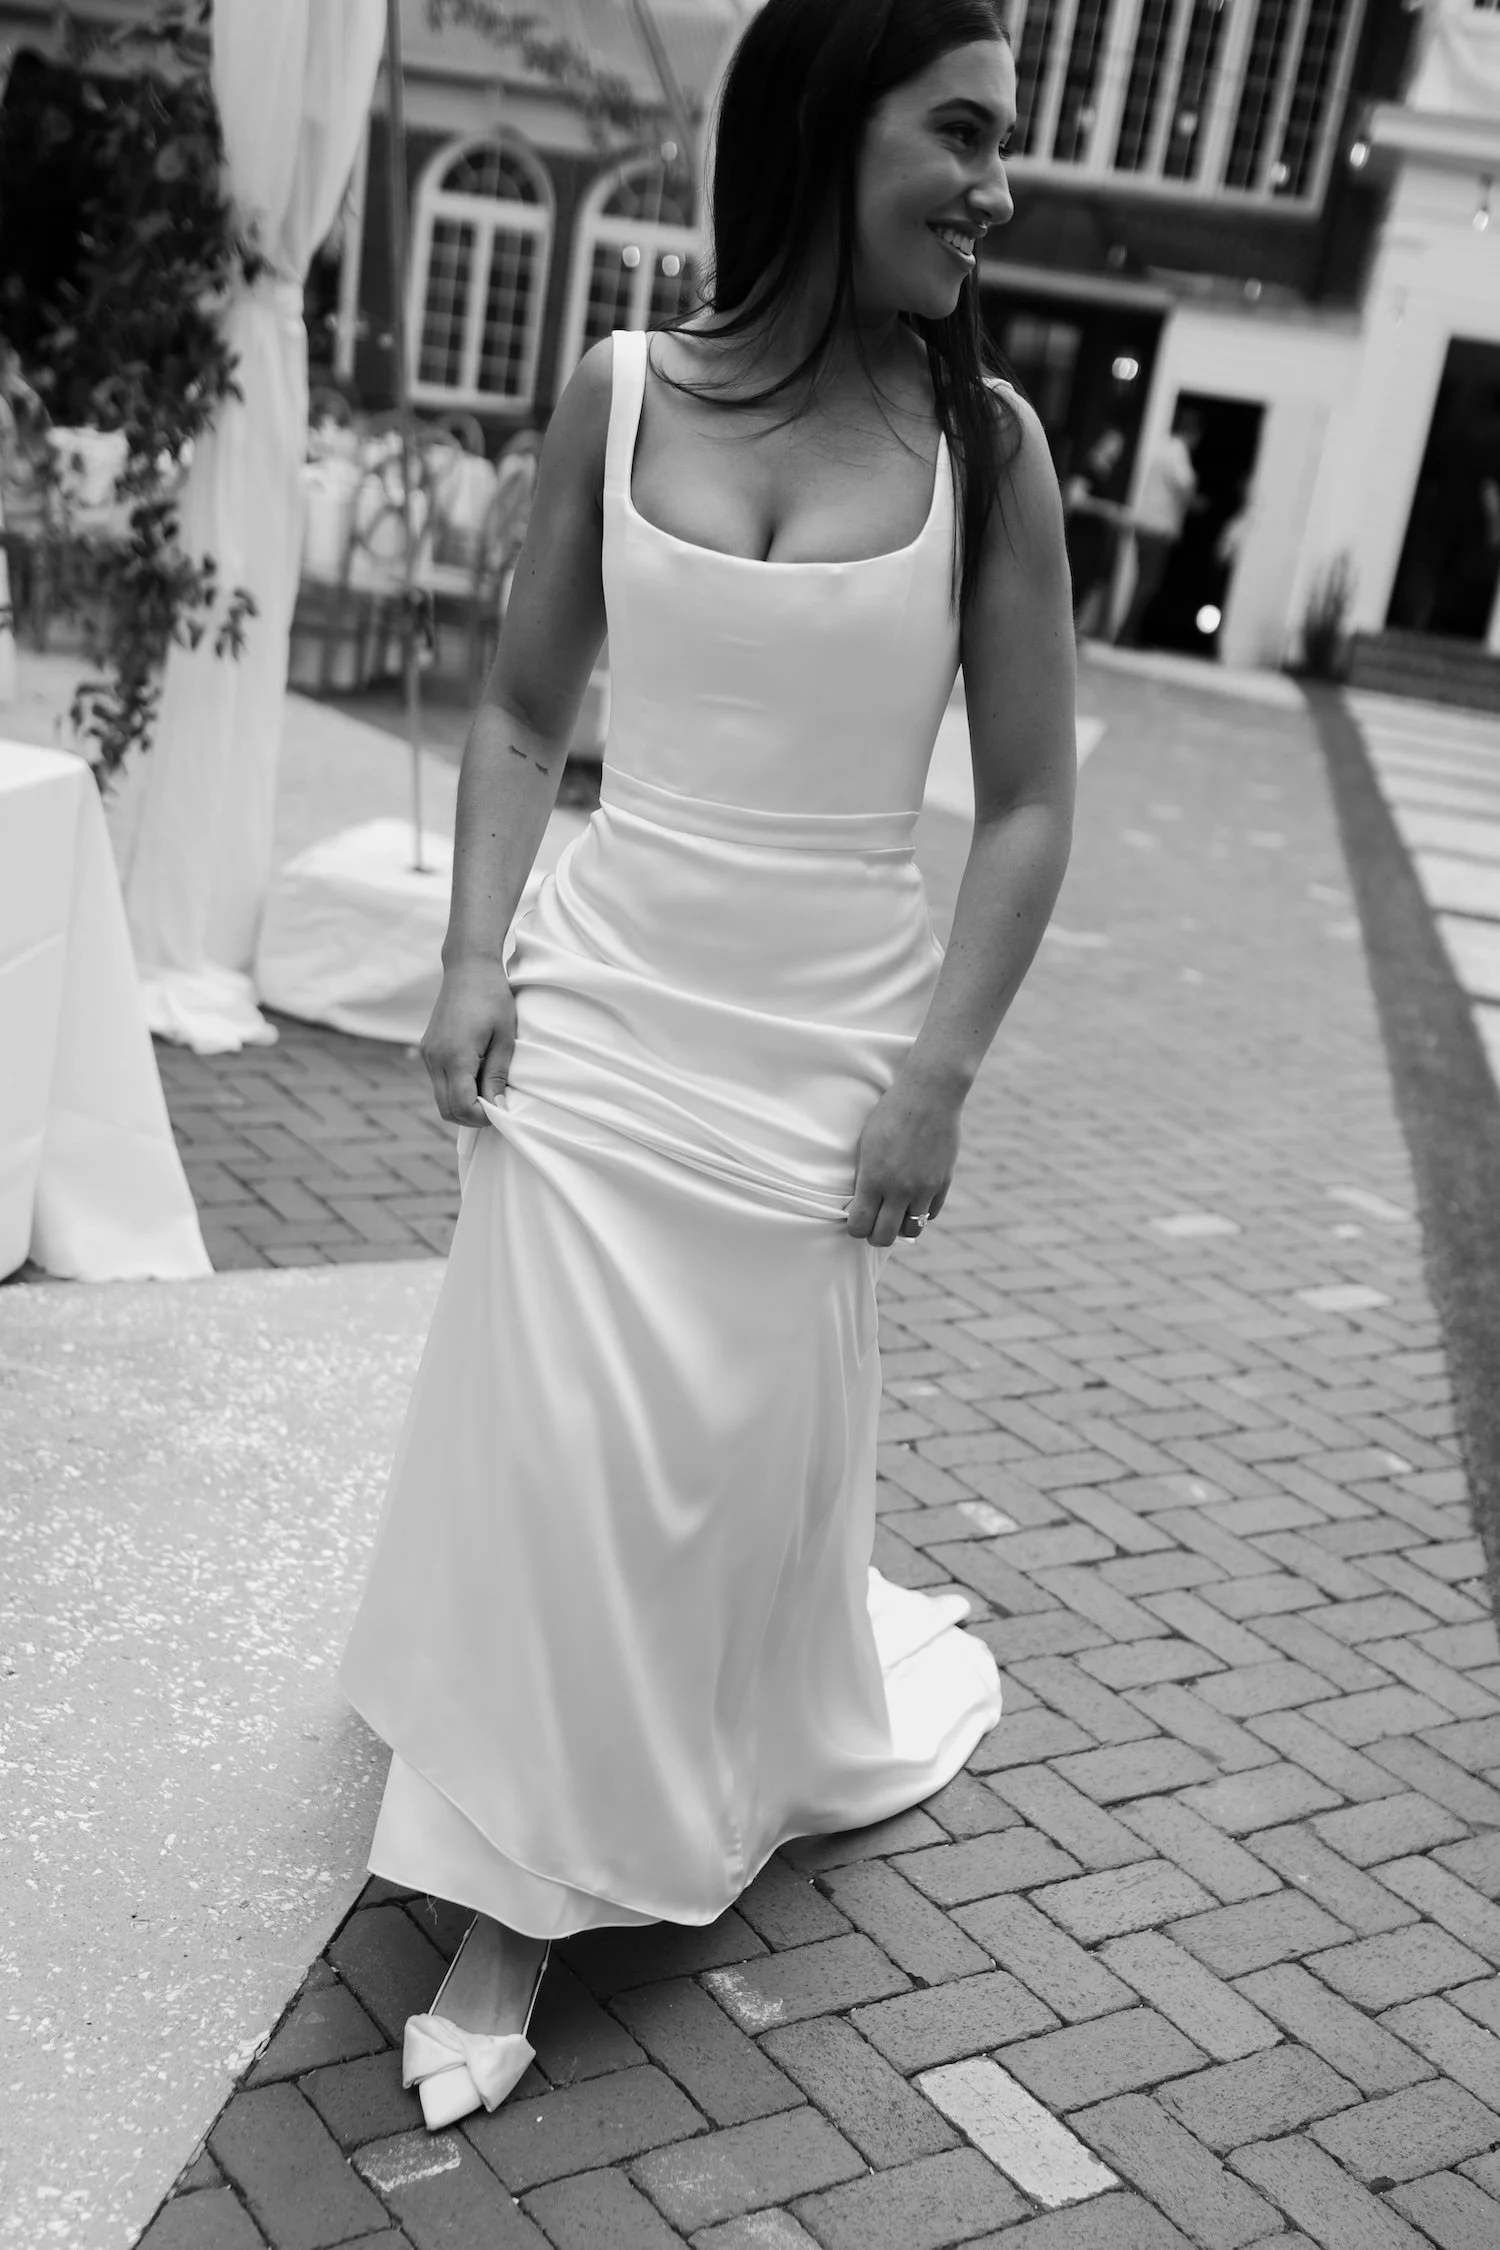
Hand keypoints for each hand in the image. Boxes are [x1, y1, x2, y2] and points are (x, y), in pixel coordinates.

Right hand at [421, 956, 517, 1125]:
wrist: (468, 966)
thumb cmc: (493, 997)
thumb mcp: (504, 1038)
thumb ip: (497, 1075)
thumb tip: (497, 1108)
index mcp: (455, 1056)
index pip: (462, 1107)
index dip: (482, 1118)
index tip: (502, 1109)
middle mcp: (435, 1058)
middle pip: (447, 1110)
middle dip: (471, 1116)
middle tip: (496, 1103)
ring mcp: (428, 1054)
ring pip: (441, 1098)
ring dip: (463, 1102)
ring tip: (489, 1085)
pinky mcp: (428, 1048)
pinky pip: (439, 1081)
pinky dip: (456, 1087)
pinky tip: (477, 1072)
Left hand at [845, 1069, 961, 1247]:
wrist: (929, 1095)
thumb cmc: (890, 1115)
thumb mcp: (866, 1145)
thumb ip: (865, 1178)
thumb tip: (862, 1203)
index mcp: (874, 1179)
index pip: (859, 1225)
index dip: (855, 1228)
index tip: (855, 1220)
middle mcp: (899, 1189)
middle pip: (884, 1237)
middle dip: (875, 1235)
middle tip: (873, 1224)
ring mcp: (924, 1188)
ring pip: (911, 1230)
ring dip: (900, 1226)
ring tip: (895, 1213)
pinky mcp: (943, 1183)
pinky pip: (930, 1213)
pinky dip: (920, 1212)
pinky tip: (913, 1200)